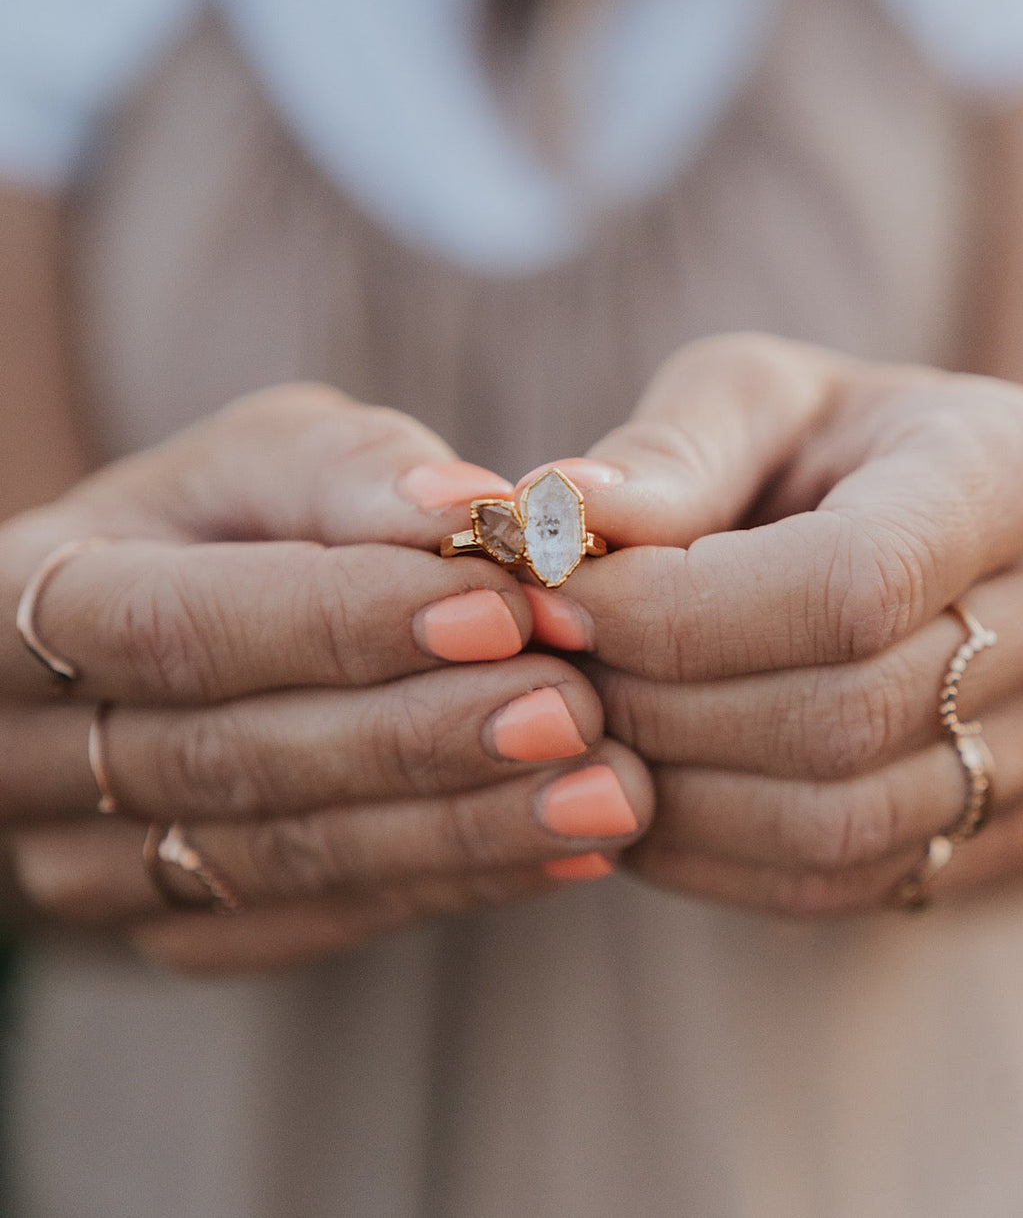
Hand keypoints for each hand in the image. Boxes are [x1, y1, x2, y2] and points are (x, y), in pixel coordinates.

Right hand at [0, 386, 650, 972]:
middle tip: (576, 709)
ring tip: (606, 791)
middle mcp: (26, 754)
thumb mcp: (259, 456)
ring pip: (280, 860)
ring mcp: (91, 863)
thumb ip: (348, 472)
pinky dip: (449, 884)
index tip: (500, 605)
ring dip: (457, 829)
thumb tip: (470, 507)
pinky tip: (566, 854)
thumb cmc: (224, 518)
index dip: (340, 621)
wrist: (177, 630)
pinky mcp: (175, 925)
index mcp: (19, 604)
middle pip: (231, 759)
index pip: (178, 627)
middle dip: (417, 737)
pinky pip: (314, 921)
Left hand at [520, 335, 1022, 913]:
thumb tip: (551, 521)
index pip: (852, 582)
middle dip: (654, 702)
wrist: (946, 529)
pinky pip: (849, 882)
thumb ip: (670, 452)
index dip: (678, 611)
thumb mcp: (762, 397)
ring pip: (841, 824)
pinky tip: (633, 796)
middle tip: (540, 670)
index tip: (550, 598)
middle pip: (840, 716)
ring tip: (573, 730)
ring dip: (671, 794)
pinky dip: (713, 857)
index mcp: (1011, 473)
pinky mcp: (1008, 826)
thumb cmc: (836, 442)